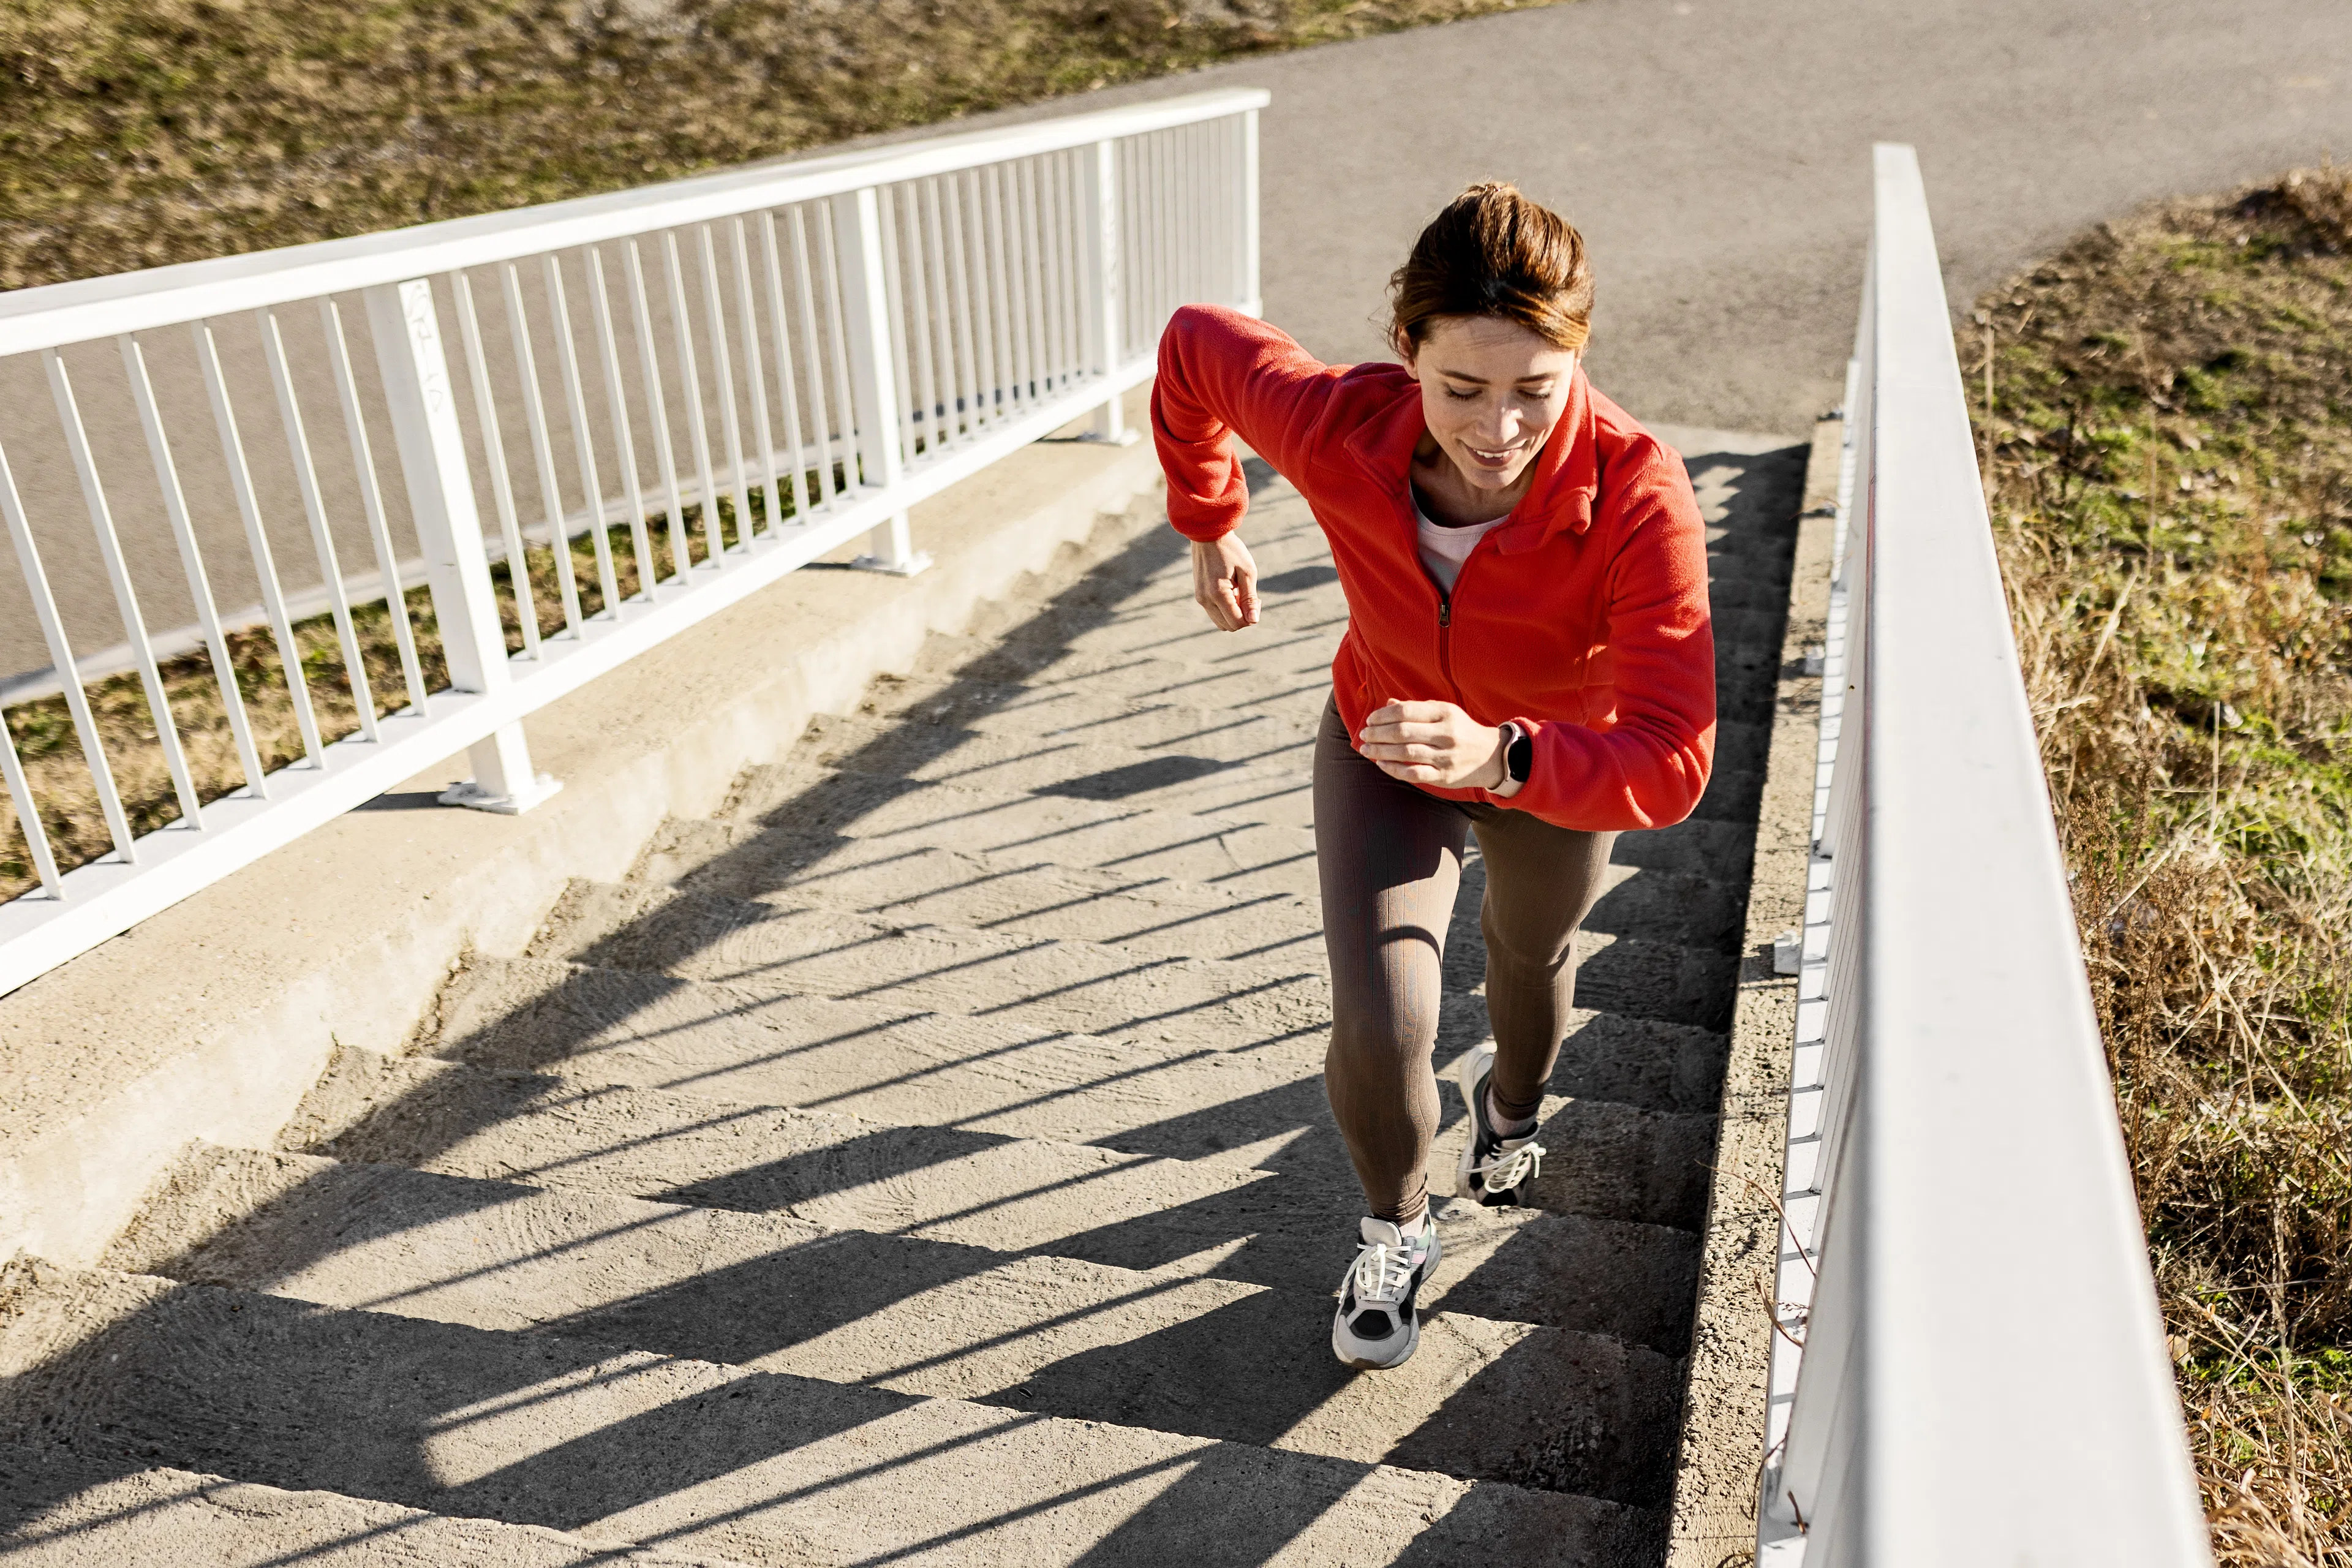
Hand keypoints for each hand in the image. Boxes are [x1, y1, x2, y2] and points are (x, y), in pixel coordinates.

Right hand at [1191, 534, 1258, 630]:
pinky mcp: (1199, 594)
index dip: (1251, 617)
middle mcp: (1205, 600)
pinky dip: (1226, 609)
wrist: (1207, 533)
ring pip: (1221, 622)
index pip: (1237, 622)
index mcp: (1217, 594)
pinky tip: (1232, 591)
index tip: (1257, 599)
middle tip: (1250, 595)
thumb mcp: (1247, 571)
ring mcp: (1200, 598)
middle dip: (1243, 617)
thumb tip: (1253, 621)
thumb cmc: (1231, 550)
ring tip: (1240, 592)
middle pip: (1229, 626)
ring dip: (1234, 614)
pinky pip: (1214, 613)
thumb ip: (1249, 598)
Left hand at [1358, 699, 1506, 787]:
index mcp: (1445, 713)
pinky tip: (1381, 764)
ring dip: (1381, 752)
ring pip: (1406, 753)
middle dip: (1377, 734)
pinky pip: (1414, 774)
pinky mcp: (1444, 776)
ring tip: (1366, 750)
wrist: (1491, 755)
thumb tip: (1388, 704)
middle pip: (1403, 733)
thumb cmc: (1460, 730)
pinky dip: (1394, 769)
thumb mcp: (1443, 712)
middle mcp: (1446, 734)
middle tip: (1363, 735)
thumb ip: (1416, 708)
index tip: (1370, 720)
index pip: (1406, 711)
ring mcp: (1446, 756)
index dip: (1383, 716)